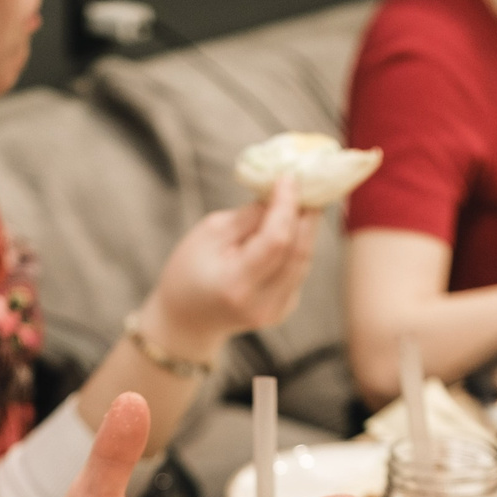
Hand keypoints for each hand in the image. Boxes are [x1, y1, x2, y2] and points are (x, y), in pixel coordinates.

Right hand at [142, 177, 320, 353]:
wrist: (186, 320)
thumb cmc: (189, 270)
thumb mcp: (210, 234)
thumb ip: (250, 216)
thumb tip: (281, 192)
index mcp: (236, 284)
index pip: (276, 241)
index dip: (287, 206)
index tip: (289, 176)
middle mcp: (261, 302)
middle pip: (298, 251)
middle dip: (305, 213)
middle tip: (309, 181)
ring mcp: (276, 310)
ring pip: (303, 260)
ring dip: (306, 226)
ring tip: (305, 196)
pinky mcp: (284, 309)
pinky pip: (299, 269)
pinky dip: (299, 244)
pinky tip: (294, 224)